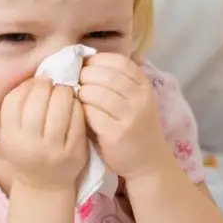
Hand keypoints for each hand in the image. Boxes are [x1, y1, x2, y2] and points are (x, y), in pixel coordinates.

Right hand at [0, 77, 88, 191]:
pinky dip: (77, 106)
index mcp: (10, 137)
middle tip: (53, 82)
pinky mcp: (74, 152)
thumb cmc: (26, 151)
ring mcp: (53, 150)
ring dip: (64, 92)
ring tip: (64, 90)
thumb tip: (37, 76)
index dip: (28, 85)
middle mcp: (29, 144)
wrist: (43, 185)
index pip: (15, 100)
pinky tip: (75, 104)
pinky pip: (78, 120)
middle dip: (47, 85)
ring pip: (61, 108)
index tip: (36, 81)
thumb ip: (18, 107)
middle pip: (38, 101)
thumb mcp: (12, 133)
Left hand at [79, 53, 170, 179]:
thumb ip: (115, 82)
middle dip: (84, 75)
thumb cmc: (133, 127)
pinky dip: (81, 110)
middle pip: (104, 74)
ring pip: (95, 92)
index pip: (118, 61)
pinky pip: (91, 113)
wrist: (147, 162)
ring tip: (77, 97)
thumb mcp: (134, 99)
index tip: (84, 66)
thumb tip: (84, 62)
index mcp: (144, 85)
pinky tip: (79, 114)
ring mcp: (130, 115)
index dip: (96, 60)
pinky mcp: (117, 133)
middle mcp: (140, 97)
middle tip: (75, 82)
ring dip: (80, 92)